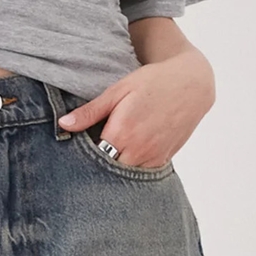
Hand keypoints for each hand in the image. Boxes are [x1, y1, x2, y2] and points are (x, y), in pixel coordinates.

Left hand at [56, 44, 214, 168]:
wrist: (192, 84)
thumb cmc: (153, 82)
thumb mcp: (118, 91)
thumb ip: (90, 112)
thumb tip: (64, 124)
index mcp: (122, 133)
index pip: (92, 157)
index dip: (84, 153)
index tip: (80, 145)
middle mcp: (138, 150)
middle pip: (107, 169)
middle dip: (99, 161)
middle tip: (95, 147)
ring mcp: (153, 157)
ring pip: (124, 172)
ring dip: (116, 164)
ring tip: (113, 147)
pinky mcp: (164, 159)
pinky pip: (141, 171)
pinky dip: (132, 165)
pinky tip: (129, 149)